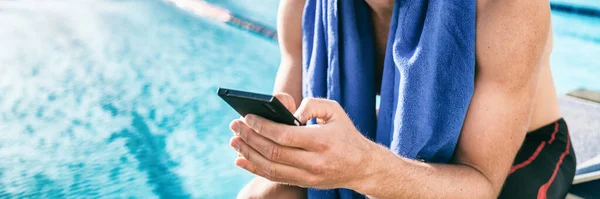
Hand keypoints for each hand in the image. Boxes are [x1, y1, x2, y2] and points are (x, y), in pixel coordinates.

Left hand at [229, 95, 378, 189]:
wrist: (362, 167)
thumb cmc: (345, 133)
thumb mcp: (335, 111)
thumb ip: (312, 104)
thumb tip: (290, 111)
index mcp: (322, 141)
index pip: (285, 136)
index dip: (263, 127)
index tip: (247, 117)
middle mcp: (315, 162)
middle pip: (274, 152)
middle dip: (250, 138)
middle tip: (234, 125)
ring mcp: (308, 176)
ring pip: (271, 168)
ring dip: (248, 153)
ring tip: (234, 140)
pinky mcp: (304, 183)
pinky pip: (274, 178)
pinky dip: (254, 169)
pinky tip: (240, 159)